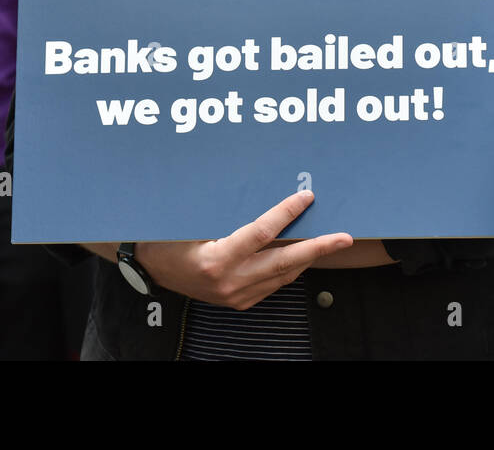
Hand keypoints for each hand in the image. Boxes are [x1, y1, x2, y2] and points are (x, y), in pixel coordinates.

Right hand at [134, 191, 352, 309]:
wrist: (149, 269)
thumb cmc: (167, 237)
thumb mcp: (192, 220)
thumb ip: (227, 212)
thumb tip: (263, 191)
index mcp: (217, 258)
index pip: (261, 233)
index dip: (286, 213)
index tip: (305, 197)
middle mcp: (230, 281)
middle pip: (284, 262)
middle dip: (317, 248)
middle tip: (344, 237)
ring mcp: (236, 296)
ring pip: (283, 276)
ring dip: (307, 258)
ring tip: (330, 242)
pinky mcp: (240, 302)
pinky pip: (274, 285)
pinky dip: (290, 269)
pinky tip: (302, 255)